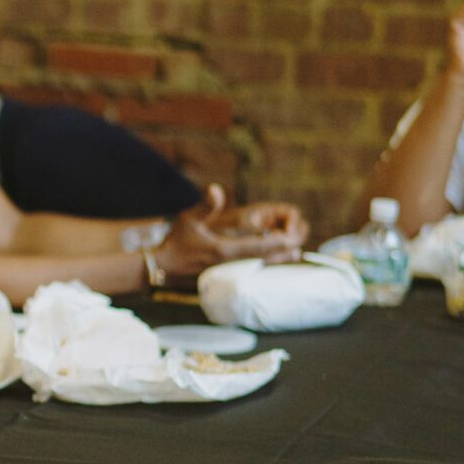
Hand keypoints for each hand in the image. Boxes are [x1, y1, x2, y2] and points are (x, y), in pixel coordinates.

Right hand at [155, 186, 304, 283]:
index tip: (292, 237)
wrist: (163, 267)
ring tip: (295, 252)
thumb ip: (205, 206)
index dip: (275, 242)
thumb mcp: (188, 221)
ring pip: (259, 265)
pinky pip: (252, 269)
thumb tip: (216, 189)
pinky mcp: (226, 274)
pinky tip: (275, 261)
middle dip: (282, 250)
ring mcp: (229, 271)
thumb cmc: (175, 242)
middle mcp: (230, 263)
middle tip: (300, 243)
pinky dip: (266, 263)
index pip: (256, 247)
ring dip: (277, 258)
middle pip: (263, 258)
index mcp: (223, 250)